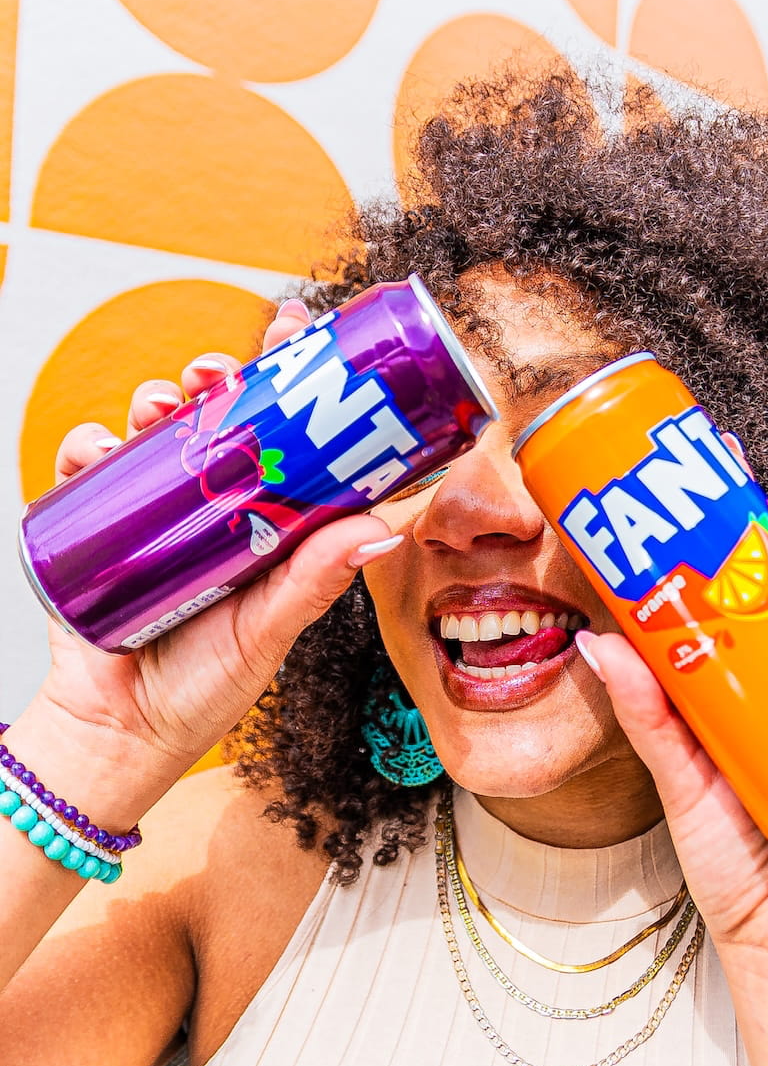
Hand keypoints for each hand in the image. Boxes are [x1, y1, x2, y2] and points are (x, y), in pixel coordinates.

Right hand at [29, 301, 397, 805]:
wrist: (122, 734)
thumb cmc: (204, 689)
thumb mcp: (269, 629)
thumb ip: (316, 580)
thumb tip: (384, 526)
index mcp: (260, 520)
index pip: (279, 434)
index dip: (285, 379)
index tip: (295, 330)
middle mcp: (208, 507)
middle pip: (212, 417)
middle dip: (212, 377)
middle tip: (215, 369)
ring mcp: (150, 514)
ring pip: (150, 431)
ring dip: (151, 400)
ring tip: (157, 403)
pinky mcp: (94, 530)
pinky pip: (84, 472)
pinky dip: (84, 448)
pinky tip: (95, 449)